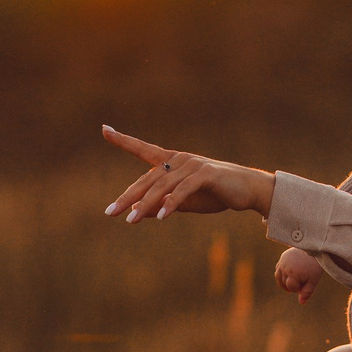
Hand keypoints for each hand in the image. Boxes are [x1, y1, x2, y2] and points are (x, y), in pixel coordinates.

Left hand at [102, 126, 274, 220]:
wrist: (247, 190)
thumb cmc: (214, 194)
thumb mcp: (182, 202)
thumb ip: (160, 204)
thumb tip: (136, 212)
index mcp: (171, 162)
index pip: (143, 149)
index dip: (123, 140)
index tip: (105, 130)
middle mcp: (178, 159)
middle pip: (147, 179)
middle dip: (127, 197)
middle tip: (110, 212)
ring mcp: (192, 165)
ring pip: (162, 186)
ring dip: (146, 205)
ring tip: (131, 221)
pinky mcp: (206, 174)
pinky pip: (183, 190)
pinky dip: (171, 204)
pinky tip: (161, 217)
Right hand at [274, 247, 322, 304]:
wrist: (314, 249)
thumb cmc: (314, 266)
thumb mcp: (313, 281)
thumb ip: (307, 292)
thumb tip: (301, 302)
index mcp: (293, 274)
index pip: (290, 287)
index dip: (297, 288)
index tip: (305, 284)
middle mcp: (285, 268)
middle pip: (284, 283)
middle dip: (292, 284)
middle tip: (302, 281)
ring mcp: (283, 262)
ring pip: (278, 277)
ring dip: (284, 281)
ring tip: (292, 282)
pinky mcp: (283, 257)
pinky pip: (278, 269)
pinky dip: (282, 273)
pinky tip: (289, 275)